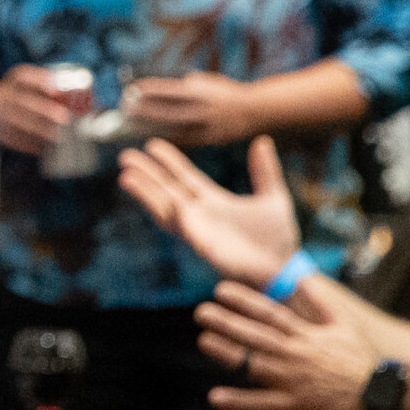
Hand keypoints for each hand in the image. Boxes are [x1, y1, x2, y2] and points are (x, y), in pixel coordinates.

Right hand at [0, 64, 84, 154]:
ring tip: (58, 137)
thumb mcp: (33, 86)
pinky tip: (44, 148)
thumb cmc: (25, 96)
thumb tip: (96, 107)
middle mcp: (5, 94)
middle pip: (23, 102)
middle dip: (43, 110)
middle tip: (64, 118)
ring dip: (39, 130)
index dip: (40, 81)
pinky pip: (14, 139)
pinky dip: (29, 144)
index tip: (55, 90)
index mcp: (16, 79)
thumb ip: (57, 92)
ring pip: (18, 122)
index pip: (25, 76)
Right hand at [117, 135, 298, 284]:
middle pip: (166, 189)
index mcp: (214, 201)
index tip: (151, 145)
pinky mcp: (203, 247)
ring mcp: (199, 230)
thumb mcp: (274, 197)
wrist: (283, 269)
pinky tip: (167, 203)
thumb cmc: (277, 238)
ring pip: (165, 208)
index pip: (184, 176)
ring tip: (126, 177)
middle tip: (126, 156)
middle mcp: (200, 214)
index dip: (169, 161)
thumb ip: (265, 171)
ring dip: (146, 194)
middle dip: (146, 174)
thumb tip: (262, 140)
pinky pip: (186, 230)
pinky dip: (175, 216)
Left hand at [122, 72, 255, 146]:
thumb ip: (185, 86)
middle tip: (125, 109)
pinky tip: (150, 137)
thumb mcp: (207, 82)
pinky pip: (184, 140)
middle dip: (146, 110)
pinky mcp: (210, 140)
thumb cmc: (224, 93)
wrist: (257, 110)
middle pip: (169, 110)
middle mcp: (204, 109)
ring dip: (151, 126)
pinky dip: (166, 137)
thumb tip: (156, 90)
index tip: (131, 90)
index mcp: (203, 92)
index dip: (150, 91)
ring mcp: (207, 126)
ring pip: (174, 128)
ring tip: (131, 125)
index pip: (171, 90)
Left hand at [194, 281, 375, 409]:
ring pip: (255, 364)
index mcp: (307, 336)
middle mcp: (296, 355)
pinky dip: (239, 401)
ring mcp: (293, 380)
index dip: (245, 300)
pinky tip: (215, 397)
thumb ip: (319, 302)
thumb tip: (301, 278)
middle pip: (257, 335)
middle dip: (227, 322)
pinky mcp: (294, 405)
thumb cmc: (360, 359)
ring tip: (203, 341)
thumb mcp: (344, 325)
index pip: (271, 313)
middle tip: (200, 312)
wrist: (380, 395)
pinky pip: (262, 403)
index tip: (221, 290)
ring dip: (228, 353)